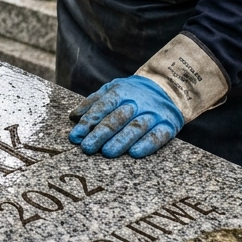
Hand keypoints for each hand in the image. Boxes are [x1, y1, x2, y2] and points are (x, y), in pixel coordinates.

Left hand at [68, 75, 183, 158]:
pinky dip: (146, 144)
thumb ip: (93, 102)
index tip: (75, 137)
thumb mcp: (112, 90)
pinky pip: (158, 135)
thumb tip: (73, 117)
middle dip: (100, 134)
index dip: (88, 123)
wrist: (168, 88)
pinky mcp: (168, 125)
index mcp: (121, 91)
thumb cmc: (132, 94)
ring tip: (107, 152)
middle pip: (117, 119)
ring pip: (136, 127)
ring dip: (121, 141)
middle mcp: (137, 102)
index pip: (102, 107)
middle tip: (87, 148)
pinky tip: (134, 153)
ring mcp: (154, 113)